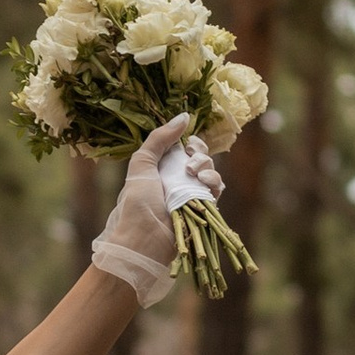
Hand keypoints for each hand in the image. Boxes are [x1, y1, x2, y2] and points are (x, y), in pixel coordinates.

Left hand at [90, 118, 227, 304]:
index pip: (185, 148)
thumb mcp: (142, 163)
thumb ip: (160, 138)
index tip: (189, 144)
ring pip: (211, 172)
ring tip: (195, 174)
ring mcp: (191, 194)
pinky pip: (216, 190)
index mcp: (162, 168)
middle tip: (190, 162)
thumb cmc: (137, 202)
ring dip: (207, 167)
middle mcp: (178, 179)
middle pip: (201, 157)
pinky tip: (205, 183)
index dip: (191, 143)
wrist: (144, 238)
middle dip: (200, 154)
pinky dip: (214, 183)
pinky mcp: (202, 209)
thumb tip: (184, 116)